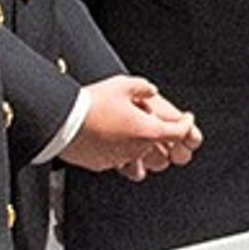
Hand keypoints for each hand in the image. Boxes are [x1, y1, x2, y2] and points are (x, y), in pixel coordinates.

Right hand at [70, 76, 201, 179]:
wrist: (62, 122)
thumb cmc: (91, 104)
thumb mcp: (121, 85)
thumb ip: (142, 87)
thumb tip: (151, 91)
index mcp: (148, 130)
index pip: (180, 133)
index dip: (187, 125)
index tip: (186, 120)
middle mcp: (137, 148)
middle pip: (162, 149)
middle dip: (160, 136)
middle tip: (151, 124)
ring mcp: (120, 158)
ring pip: (141, 160)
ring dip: (141, 148)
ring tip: (132, 135)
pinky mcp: (103, 164)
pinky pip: (118, 162)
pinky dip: (119, 152)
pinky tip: (110, 139)